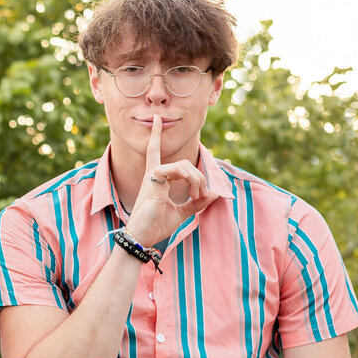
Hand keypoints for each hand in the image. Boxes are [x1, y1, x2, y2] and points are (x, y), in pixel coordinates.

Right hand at [126, 115, 214, 247]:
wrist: (143, 238)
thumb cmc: (156, 225)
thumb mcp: (181, 213)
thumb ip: (196, 203)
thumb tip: (214, 194)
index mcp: (156, 179)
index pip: (154, 151)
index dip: (156, 136)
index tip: (158, 120)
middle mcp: (153, 175)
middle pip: (182, 163)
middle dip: (198, 178)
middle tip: (201, 196)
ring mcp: (152, 178)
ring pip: (182, 166)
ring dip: (196, 180)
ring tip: (197, 197)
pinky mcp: (153, 184)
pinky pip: (174, 170)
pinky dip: (187, 177)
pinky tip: (191, 190)